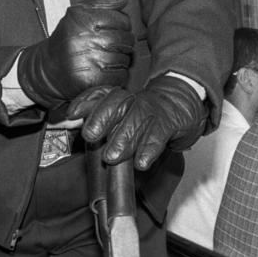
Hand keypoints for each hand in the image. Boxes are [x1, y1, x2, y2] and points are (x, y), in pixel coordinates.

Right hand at [17, 0, 133, 108]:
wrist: (48, 68)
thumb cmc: (69, 38)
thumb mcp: (79, 13)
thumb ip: (102, 2)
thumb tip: (124, 0)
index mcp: (82, 19)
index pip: (122, 20)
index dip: (121, 25)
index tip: (111, 29)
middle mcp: (84, 39)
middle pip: (125, 39)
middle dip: (123, 42)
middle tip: (110, 45)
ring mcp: (88, 61)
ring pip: (124, 58)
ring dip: (119, 59)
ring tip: (104, 58)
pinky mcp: (91, 80)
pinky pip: (121, 75)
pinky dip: (117, 74)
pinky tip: (104, 70)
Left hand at [68, 76, 207, 170]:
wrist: (185, 98)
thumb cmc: (151, 111)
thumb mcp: (127, 112)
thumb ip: (104, 121)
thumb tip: (75, 126)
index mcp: (122, 98)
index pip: (101, 94)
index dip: (85, 101)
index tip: (72, 113)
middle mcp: (134, 100)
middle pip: (116, 102)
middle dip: (101, 117)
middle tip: (90, 135)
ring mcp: (153, 110)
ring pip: (136, 118)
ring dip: (123, 138)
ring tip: (112, 156)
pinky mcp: (170, 122)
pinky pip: (159, 134)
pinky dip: (149, 148)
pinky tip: (141, 162)